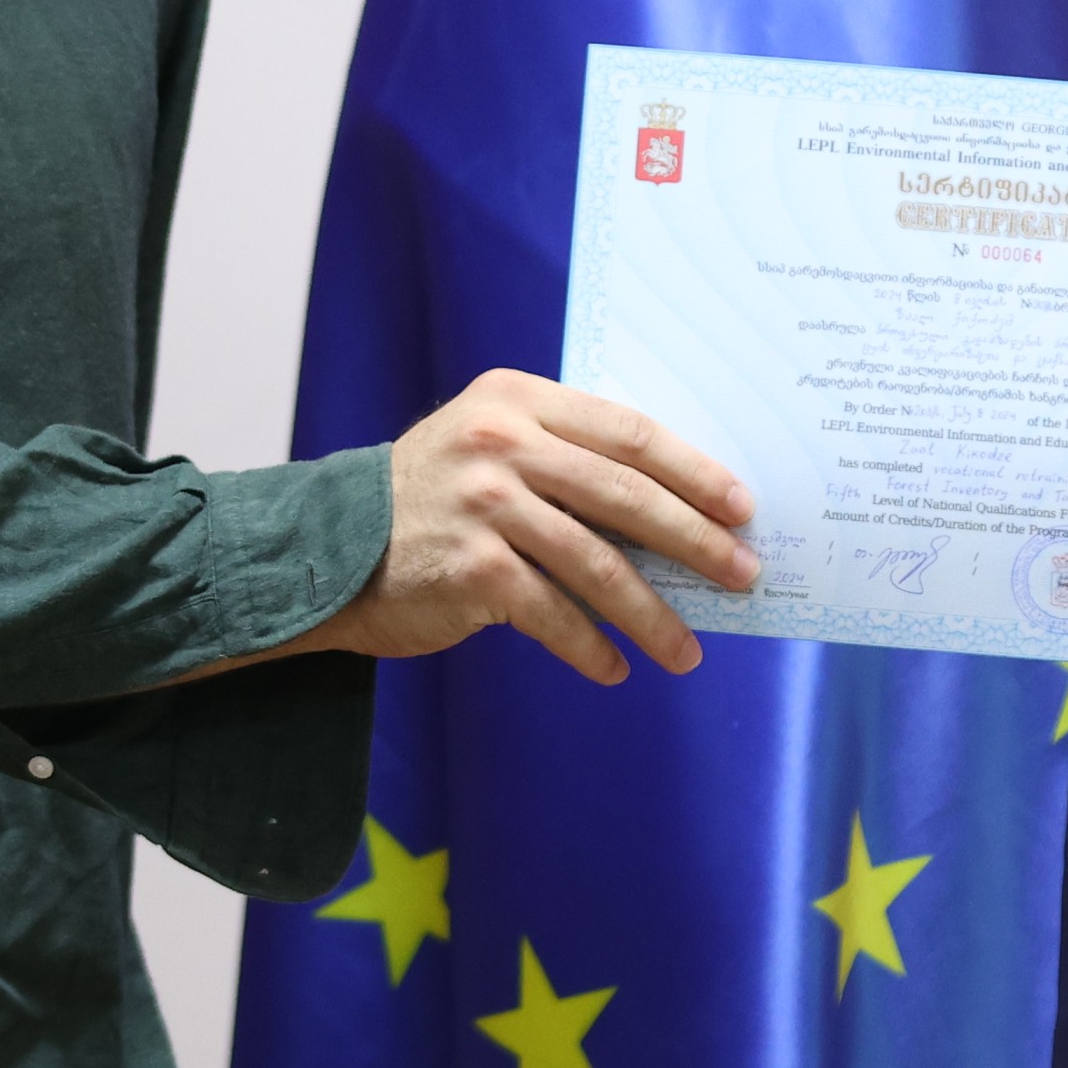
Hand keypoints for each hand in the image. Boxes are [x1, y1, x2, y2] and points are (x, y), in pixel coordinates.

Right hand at [327, 370, 756, 683]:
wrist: (325, 549)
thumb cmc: (429, 499)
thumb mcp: (489, 445)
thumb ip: (563, 457)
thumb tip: (673, 513)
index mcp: (517, 400)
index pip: (628, 432)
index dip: (693, 472)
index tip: (741, 507)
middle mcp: (501, 443)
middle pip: (626, 494)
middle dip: (695, 541)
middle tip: (742, 575)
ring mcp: (484, 504)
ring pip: (597, 563)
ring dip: (651, 614)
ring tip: (686, 649)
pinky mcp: (470, 569)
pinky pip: (552, 613)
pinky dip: (588, 646)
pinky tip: (613, 667)